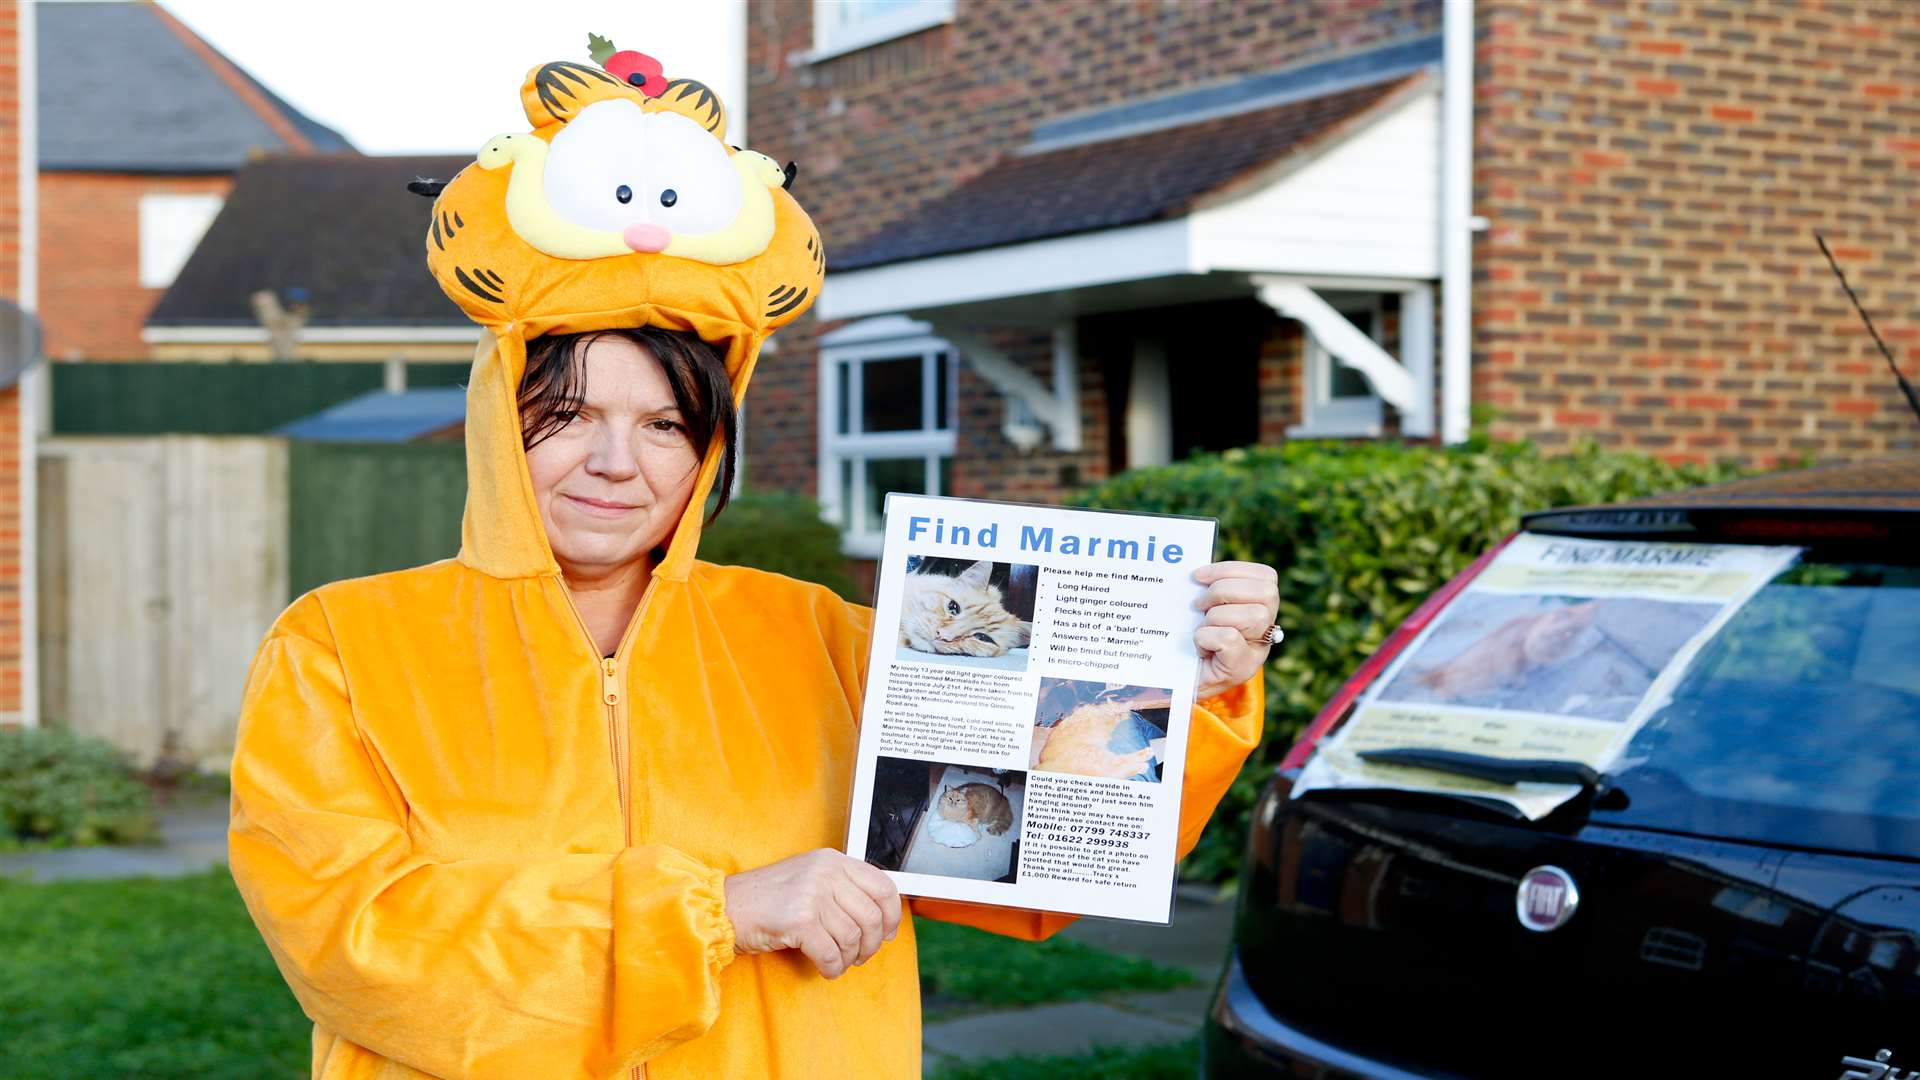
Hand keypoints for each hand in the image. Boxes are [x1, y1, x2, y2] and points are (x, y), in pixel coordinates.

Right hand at [723, 849, 901, 978]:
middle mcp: (826, 873)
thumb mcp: (809, 878)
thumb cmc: (767, 898)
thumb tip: (881, 918)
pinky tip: (826, 969)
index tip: (888, 933)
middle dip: (871, 944)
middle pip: (871, 916)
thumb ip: (842, 888)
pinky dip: (833, 968)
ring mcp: (812, 894)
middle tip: (859, 956)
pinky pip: (832, 954)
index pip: (883, 886)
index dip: (892, 915)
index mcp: (832, 860)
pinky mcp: (800, 920)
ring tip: (838, 961)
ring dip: (849, 958)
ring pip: (853, 938)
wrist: (727, 907)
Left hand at [1192, 560, 1280, 698]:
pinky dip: (1206, 637)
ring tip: (1199, 627)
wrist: (1175, 686)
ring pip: (1254, 615)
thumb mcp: (1202, 613)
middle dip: (1225, 590)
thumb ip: (1210, 592)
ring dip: (1216, 616)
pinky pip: (1230, 639)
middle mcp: (1265, 631)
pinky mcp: (1241, 669)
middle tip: (1198, 604)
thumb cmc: (1188, 645)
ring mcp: (1256, 652)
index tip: (1199, 576)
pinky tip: (1199, 648)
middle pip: (1267, 592)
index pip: (1266, 577)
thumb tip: (1196, 573)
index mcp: (1259, 609)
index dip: (1232, 569)